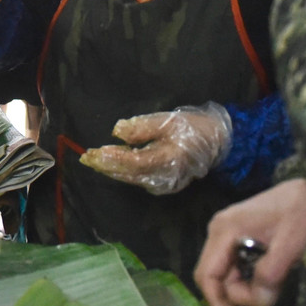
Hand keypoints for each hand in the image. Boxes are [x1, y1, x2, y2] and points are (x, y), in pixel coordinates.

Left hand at [80, 103, 231, 194]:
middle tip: (86, 158)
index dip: (113, 158)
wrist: (219, 143)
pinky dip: (124, 172)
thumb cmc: (194, 128)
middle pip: (129, 174)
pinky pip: (139, 179)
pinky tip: (113, 163)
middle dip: (106, 166)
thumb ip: (142, 127)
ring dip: (112, 170)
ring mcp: (165, 184)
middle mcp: (165, 177)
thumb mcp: (169, 121)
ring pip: (132, 179)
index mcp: (168, 160)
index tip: (95, 152)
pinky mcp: (164, 184)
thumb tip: (117, 131)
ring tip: (93, 160)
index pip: (134, 162)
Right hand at [194, 178, 305, 305]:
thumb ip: (272, 271)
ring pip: (225, 276)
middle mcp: (217, 233)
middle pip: (215, 278)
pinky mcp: (234, 238)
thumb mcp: (291, 242)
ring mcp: (224, 235)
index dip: (218, 304)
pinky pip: (234, 268)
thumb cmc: (298, 211)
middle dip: (239, 296)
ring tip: (278, 279)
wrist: (305, 188)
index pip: (207, 275)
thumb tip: (259, 300)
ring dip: (248, 287)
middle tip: (270, 296)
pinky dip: (250, 278)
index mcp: (225, 230)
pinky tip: (271, 272)